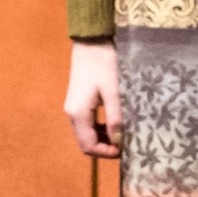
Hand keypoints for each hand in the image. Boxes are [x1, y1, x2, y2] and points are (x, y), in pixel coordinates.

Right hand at [66, 43, 122, 159]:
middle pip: (85, 142)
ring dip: (102, 138)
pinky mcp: (78, 102)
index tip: (123, 150)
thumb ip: (115, 117)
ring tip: (121, 135)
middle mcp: (72, 113)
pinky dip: (99, 128)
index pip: (88, 145)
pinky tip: (114, 124)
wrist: (91, 43)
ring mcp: (73, 108)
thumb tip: (118, 140)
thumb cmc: (103, 64)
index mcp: (79, 113)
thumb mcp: (113, 91)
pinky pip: (87, 123)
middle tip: (124, 145)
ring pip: (86, 134)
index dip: (105, 153)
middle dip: (104, 147)